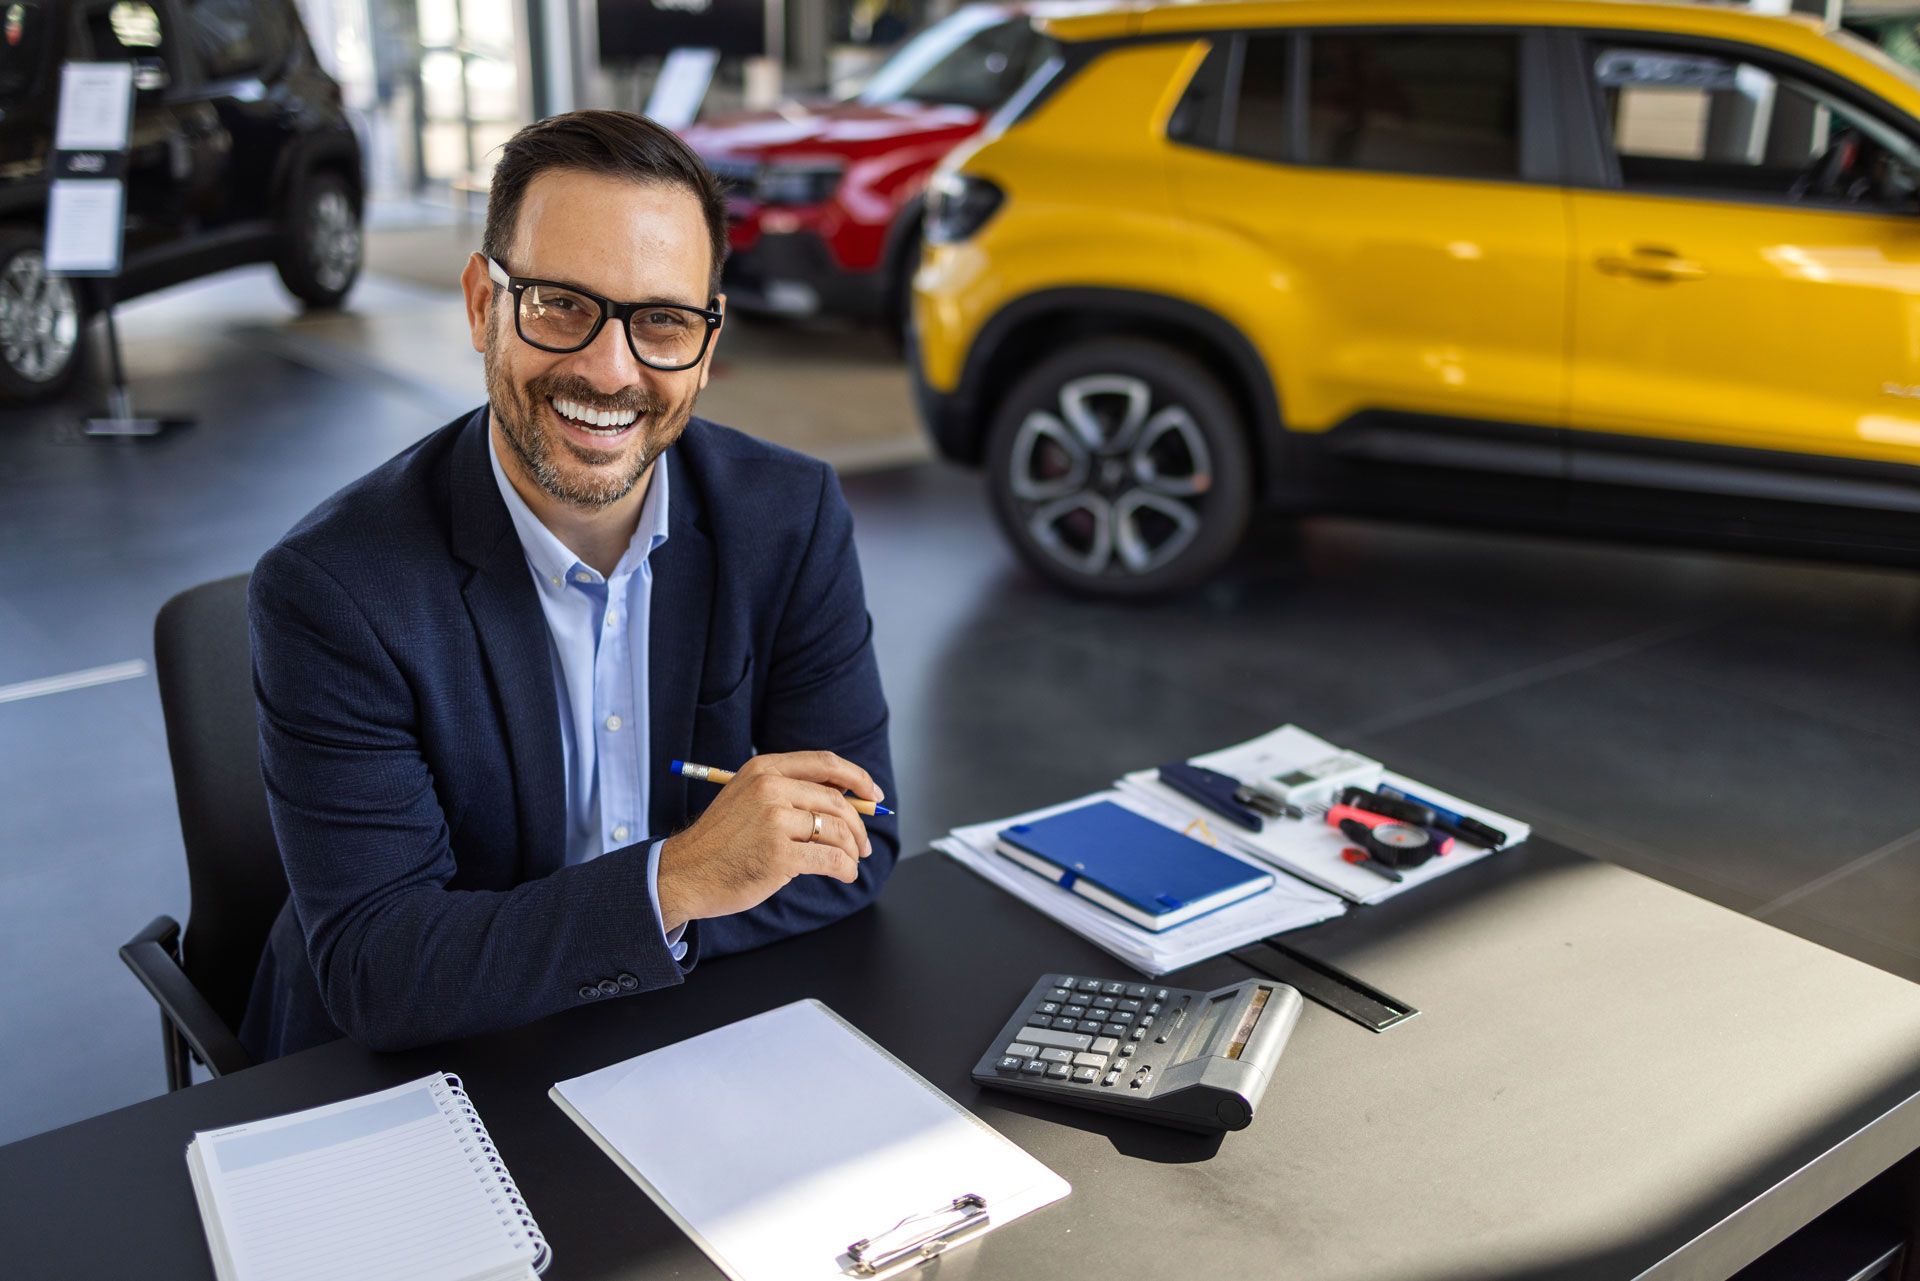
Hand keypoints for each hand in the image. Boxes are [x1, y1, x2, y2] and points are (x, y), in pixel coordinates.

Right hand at [655, 751, 883, 931]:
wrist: (684, 873)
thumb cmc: (722, 841)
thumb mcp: (749, 799)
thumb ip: (790, 793)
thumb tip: (847, 799)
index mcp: (765, 770)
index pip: (826, 763)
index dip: (857, 777)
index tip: (874, 794)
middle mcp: (770, 789)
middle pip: (837, 801)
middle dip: (859, 826)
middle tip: (864, 846)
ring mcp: (774, 821)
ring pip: (837, 831)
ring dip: (852, 851)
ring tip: (851, 864)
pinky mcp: (779, 855)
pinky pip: (831, 859)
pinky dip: (845, 869)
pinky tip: (844, 875)